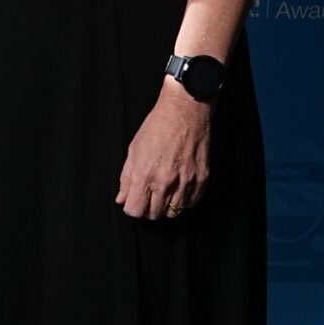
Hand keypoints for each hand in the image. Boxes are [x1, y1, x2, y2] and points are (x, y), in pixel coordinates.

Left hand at [115, 79, 211, 221]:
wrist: (185, 111)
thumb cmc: (157, 126)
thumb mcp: (134, 149)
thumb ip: (126, 177)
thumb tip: (121, 198)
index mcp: (145, 174)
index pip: (136, 210)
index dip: (132, 208)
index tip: (133, 202)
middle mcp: (165, 182)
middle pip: (154, 214)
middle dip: (147, 209)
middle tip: (148, 196)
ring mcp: (186, 182)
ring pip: (174, 212)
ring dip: (166, 206)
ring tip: (163, 192)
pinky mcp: (201, 179)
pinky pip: (191, 203)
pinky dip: (184, 201)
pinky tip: (178, 190)